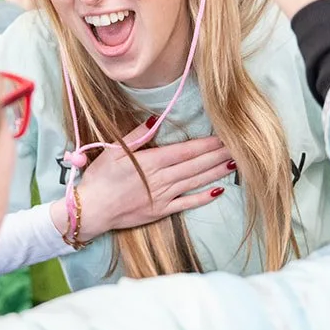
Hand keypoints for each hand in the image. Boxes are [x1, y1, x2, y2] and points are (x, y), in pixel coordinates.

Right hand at [72, 120, 233, 235]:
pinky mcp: (161, 211)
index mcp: (151, 162)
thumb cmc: (99, 178)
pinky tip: (217, 191)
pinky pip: (186, 204)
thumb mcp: (113, 150)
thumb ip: (137, 135)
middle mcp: (161, 179)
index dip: (206, 144)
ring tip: (233, 164)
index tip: (223, 137)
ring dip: (215, 172)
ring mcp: (163, 197)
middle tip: (238, 147)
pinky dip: (202, 198)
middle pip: (195, 165)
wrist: (91, 210)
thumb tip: (156, 119)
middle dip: (217, 155)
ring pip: (195, 182)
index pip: (185, 151)